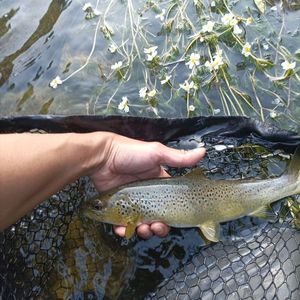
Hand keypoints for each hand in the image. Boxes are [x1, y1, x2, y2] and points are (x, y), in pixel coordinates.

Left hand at [90, 133, 204, 238]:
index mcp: (159, 184)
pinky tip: (123, 230)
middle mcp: (147, 195)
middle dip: (158, 227)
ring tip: (141, 229)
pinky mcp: (118, 207)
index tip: (172, 222)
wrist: (102, 156)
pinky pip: (123, 223)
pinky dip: (124, 230)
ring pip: (141, 223)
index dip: (173, 216)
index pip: (170, 204)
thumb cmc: (130, 152)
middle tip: (155, 227)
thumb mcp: (156, 153)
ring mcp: (132, 202)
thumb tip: (203, 152)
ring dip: (143, 231)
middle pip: (157, 217)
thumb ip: (178, 157)